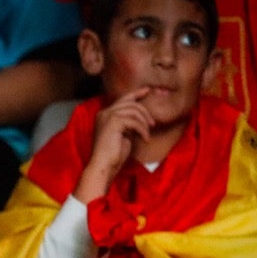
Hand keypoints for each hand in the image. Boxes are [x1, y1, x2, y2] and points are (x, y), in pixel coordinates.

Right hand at [73, 88, 154, 203]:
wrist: (103, 166)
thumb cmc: (113, 156)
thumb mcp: (123, 135)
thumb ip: (128, 124)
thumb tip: (141, 118)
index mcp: (104, 115)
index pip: (123, 99)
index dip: (136, 93)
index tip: (148, 91)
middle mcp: (104, 112)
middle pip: (130, 102)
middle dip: (144, 111)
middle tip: (152, 123)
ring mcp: (108, 116)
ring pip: (134, 110)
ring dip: (144, 122)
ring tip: (147, 134)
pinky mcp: (113, 122)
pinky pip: (134, 120)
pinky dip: (142, 129)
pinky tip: (145, 139)